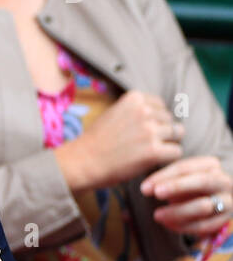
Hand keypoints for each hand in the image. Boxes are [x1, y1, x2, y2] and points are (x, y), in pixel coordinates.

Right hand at [55, 90, 182, 191]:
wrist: (82, 161)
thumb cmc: (96, 141)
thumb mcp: (114, 113)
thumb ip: (136, 110)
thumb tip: (161, 112)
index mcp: (134, 98)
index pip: (161, 105)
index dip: (154, 120)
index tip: (141, 131)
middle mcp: (144, 111)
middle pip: (170, 120)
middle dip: (162, 131)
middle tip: (144, 144)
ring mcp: (150, 131)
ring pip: (178, 134)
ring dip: (167, 144)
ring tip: (149, 152)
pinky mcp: (154, 151)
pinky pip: (176, 152)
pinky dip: (167, 158)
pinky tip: (152, 161)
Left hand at [141, 155, 232, 237]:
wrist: (209, 202)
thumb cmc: (186, 187)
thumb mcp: (176, 179)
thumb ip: (164, 180)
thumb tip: (146, 189)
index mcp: (210, 165)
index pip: (185, 168)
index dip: (164, 177)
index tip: (144, 188)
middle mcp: (223, 181)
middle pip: (203, 181)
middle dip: (177, 187)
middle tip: (156, 194)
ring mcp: (228, 201)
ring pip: (204, 206)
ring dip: (178, 211)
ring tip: (157, 215)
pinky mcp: (225, 220)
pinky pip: (204, 225)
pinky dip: (184, 226)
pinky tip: (167, 225)